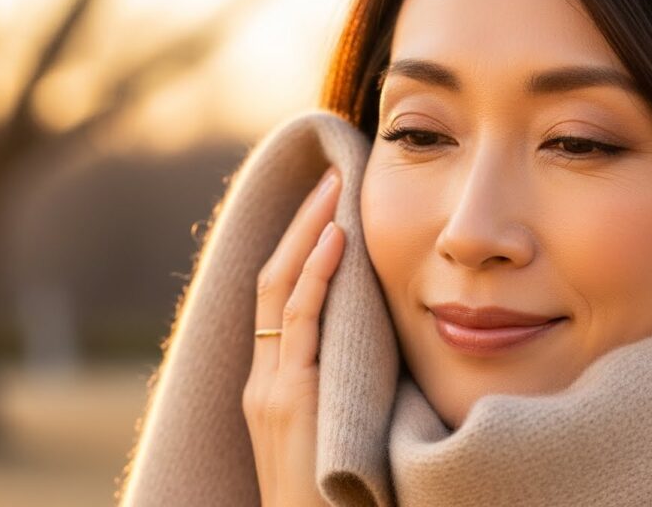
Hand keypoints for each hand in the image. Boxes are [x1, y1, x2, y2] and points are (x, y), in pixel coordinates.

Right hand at [242, 165, 343, 506]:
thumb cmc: (335, 500)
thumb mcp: (336, 436)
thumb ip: (347, 391)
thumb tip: (388, 350)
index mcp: (272, 385)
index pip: (277, 300)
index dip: (297, 249)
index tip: (327, 210)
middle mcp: (263, 379)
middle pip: (271, 279)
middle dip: (299, 223)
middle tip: (330, 176)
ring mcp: (270, 387)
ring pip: (279, 287)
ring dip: (307, 231)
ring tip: (334, 186)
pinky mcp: (286, 398)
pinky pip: (299, 320)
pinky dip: (314, 273)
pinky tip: (335, 237)